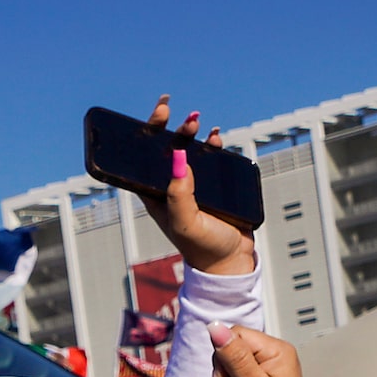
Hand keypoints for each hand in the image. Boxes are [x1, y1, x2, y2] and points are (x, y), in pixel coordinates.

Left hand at [134, 96, 255, 274]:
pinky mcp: (215, 186)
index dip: (148, 134)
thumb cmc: (202, 247)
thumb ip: (179, 194)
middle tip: (182, 116)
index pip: (145, 159)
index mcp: (156, 194)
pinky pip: (212, 160)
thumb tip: (176, 158)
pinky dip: (213, 146)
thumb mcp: (185, 222)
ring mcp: (194, 185)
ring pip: (191, 151)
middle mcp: (172, 187)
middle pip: (167, 149)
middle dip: (173, 129)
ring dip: (193, 135)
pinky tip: (216, 138)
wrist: (231, 261)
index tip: (158, 115)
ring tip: (199, 123)